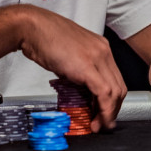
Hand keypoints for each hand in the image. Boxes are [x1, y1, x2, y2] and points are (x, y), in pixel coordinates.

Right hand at [18, 6, 126, 131]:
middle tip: (103, 122)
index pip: (115, 79)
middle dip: (113, 109)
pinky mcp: (87, 66)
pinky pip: (104, 93)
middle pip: (119, 87)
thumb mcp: (69, 54)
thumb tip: (80, 89)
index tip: (105, 112)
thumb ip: (79, 70)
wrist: (31, 26)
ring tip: (98, 124)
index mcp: (100, 47)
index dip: (112, 100)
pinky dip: (103, 110)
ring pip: (115, 92)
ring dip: (108, 113)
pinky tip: (97, 119)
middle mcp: (103, 51)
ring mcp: (97, 57)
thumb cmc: (44, 38)